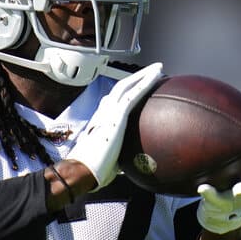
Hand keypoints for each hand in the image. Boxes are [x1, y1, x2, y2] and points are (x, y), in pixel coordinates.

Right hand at [67, 63, 163, 189]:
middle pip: (121, 88)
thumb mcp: (109, 161)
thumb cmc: (93, 171)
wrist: (82, 170)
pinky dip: (146, 82)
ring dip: (143, 75)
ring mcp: (109, 112)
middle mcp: (103, 112)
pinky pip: (135, 94)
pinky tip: (158, 74)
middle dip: (135, 78)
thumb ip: (119, 158)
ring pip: (128, 85)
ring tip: (157, 68)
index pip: (112, 102)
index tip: (134, 89)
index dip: (124, 93)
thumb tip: (129, 167)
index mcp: (100, 122)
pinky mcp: (118, 115)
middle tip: (149, 73)